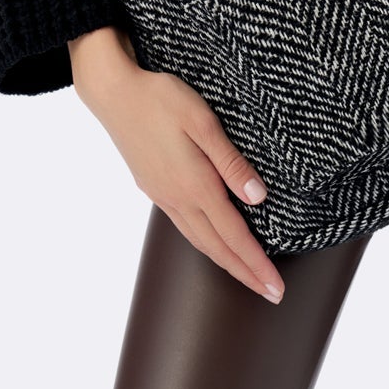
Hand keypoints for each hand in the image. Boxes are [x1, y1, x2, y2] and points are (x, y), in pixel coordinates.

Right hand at [71, 35, 286, 304]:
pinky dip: (204, 243)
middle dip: (245, 273)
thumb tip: (258, 198)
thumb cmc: (161, 98)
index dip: (256, 264)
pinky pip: (184, 226)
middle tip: (271, 294)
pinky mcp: (153, 187)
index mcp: (195, 185)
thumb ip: (231, 162)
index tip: (275, 288)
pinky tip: (211, 240)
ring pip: (199, 240)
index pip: (233, 235)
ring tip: (246, 275)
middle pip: (217, 247)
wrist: (113, 93)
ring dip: (225, 261)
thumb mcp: (203, 121)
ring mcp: (162, 195)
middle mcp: (178, 198)